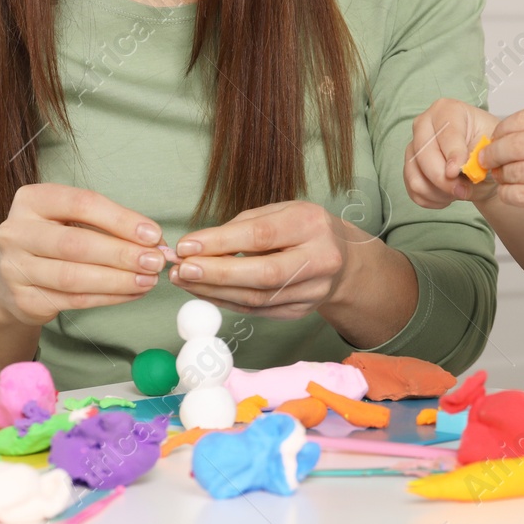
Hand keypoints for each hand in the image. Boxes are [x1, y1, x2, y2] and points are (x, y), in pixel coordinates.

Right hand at [0, 183, 169, 326]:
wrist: (15, 276)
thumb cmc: (57, 237)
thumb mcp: (76, 219)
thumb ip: (112, 225)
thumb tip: (156, 242)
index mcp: (32, 200)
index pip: (82, 204)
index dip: (121, 220)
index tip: (153, 234)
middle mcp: (16, 232)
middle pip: (76, 243)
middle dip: (122, 253)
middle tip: (155, 261)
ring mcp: (14, 268)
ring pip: (74, 277)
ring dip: (118, 280)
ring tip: (148, 280)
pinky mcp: (23, 299)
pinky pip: (73, 300)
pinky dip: (109, 297)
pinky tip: (133, 293)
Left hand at [169, 201, 356, 320]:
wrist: (341, 258)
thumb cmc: (301, 229)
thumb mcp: (279, 212)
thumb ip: (241, 226)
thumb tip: (196, 246)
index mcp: (312, 225)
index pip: (262, 236)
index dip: (221, 242)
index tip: (186, 245)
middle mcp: (319, 259)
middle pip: (263, 273)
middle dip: (217, 273)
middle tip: (182, 269)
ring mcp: (313, 290)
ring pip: (258, 298)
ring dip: (214, 291)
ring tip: (184, 280)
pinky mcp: (300, 311)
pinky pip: (257, 310)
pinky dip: (226, 302)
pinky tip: (204, 292)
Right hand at [403, 98, 500, 207]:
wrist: (484, 163)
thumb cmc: (488, 148)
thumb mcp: (492, 146)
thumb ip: (477, 154)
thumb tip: (455, 171)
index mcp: (447, 110)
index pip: (445, 133)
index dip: (452, 154)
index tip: (458, 171)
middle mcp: (424, 124)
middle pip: (424, 155)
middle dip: (444, 180)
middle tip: (464, 190)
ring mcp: (413, 146)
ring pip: (415, 177)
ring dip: (440, 192)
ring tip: (460, 191)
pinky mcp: (409, 168)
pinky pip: (414, 191)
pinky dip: (434, 199)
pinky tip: (449, 194)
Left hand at [480, 103, 523, 227]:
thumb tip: (508, 133)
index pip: (519, 120)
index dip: (500, 132)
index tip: (495, 139)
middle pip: (511, 145)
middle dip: (492, 153)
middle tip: (487, 159)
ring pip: (513, 171)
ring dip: (502, 175)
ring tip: (503, 176)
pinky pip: (521, 196)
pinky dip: (509, 194)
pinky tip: (512, 192)